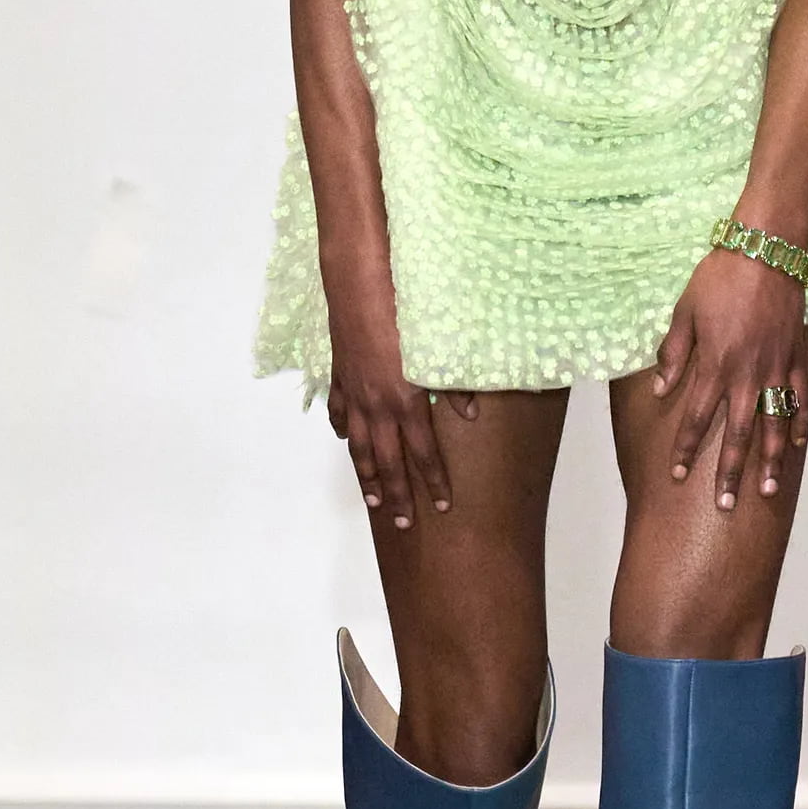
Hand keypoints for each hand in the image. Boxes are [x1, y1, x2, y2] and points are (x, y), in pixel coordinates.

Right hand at [325, 274, 475, 530]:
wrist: (359, 283)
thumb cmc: (404, 310)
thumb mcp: (437, 348)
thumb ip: (455, 384)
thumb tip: (470, 415)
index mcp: (406, 400)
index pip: (423, 454)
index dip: (434, 482)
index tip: (443, 506)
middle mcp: (377, 405)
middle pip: (388, 462)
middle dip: (397, 496)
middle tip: (403, 525)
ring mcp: (354, 393)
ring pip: (359, 445)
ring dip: (367, 475)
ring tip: (372, 500)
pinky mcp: (340, 375)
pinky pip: (338, 411)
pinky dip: (339, 429)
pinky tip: (343, 440)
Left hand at [651, 246, 807, 507]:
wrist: (766, 250)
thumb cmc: (719, 277)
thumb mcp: (684, 312)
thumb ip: (674, 353)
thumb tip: (661, 389)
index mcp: (714, 363)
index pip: (697, 417)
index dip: (687, 449)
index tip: (679, 476)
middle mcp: (745, 372)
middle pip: (737, 432)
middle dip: (730, 471)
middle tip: (725, 504)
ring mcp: (774, 366)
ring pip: (772, 422)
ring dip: (769, 459)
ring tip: (767, 489)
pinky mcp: (795, 355)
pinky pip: (799, 395)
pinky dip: (799, 422)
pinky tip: (796, 446)